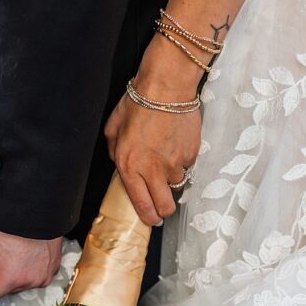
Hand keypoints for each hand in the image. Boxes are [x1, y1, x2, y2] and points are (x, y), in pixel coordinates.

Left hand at [0, 230, 63, 304]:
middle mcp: (28, 282)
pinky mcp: (53, 268)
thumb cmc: (13, 224)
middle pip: (9, 290)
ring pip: (25, 282)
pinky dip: (34, 268)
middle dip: (3, 280)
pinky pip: (39, 274)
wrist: (37, 211)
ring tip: (16, 258)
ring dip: (20, 274)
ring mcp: (43, 276)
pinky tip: (29, 256)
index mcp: (10, 279)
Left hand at [104, 37, 201, 225]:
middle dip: (164, 211)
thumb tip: (118, 163)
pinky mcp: (191, 153)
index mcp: (130, 167)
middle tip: (162, 207)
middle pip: (165, 207)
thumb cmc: (137, 102)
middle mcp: (153, 170)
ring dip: (172, 179)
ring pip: (177, 184)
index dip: (147, 217)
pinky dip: (182, 160)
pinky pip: (187, 165)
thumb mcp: (113, 128)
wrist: (166, 86)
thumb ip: (113, 151)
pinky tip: (175, 144)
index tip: (150, 220)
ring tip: (166, 160)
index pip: (141, 205)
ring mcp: (175, 163)